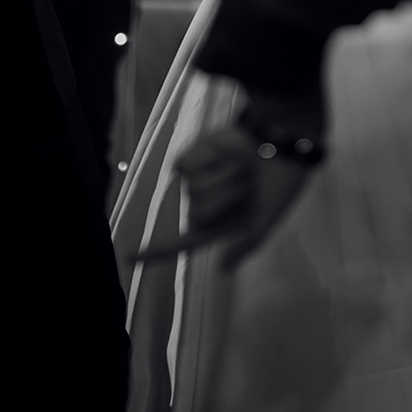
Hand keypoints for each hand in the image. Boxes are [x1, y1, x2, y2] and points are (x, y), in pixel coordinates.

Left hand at [134, 91, 323, 268]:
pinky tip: (227, 154)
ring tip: (244, 168)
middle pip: (197, 216)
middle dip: (227, 199)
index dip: (154, 252)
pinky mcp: (194, 157)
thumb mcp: (268, 218)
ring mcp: (197, 180)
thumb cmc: (281, 181)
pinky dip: (208, 161)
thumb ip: (248, 244)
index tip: (128, 257)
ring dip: (225, 180)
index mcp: (221, 223)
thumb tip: (223, 268)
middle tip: (249, 185)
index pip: (182, 243)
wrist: (283, 142)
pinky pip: (184, 168)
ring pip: (194, 192)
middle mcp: (206, 203)